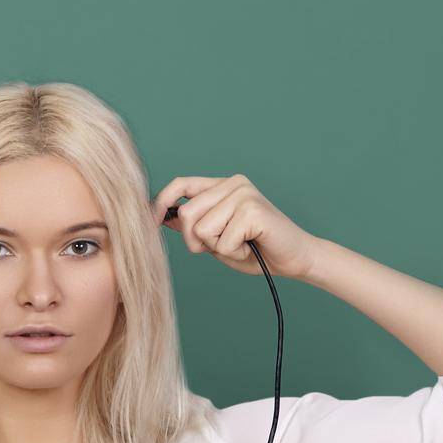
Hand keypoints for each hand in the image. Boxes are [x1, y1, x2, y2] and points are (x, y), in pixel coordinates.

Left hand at [152, 173, 321, 281]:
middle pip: (187, 213)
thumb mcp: (215, 237)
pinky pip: (222, 240)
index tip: (150, 221)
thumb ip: (192, 224)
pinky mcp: (253, 210)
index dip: (161, 203)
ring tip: (239, 244)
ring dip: (218, 248)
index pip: (180, 184)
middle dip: (195, 241)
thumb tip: (161, 216)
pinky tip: (250, 247)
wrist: (293, 259)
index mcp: (221, 185)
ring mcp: (244, 194)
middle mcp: (233, 183)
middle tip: (220, 247)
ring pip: (202, 229)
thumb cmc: (254, 249)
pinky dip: (233, 252)